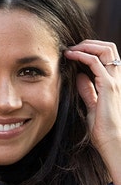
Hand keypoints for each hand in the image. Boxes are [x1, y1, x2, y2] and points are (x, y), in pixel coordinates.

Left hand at [65, 40, 120, 184]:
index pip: (106, 57)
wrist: (111, 141)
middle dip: (89, 43)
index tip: (72, 52)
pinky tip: (70, 56)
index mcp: (112, 82)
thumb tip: (79, 76)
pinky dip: (82, 55)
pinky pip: (96, 62)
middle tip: (70, 46)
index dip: (90, 50)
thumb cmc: (102, 128)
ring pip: (106, 50)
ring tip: (70, 49)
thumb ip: (87, 90)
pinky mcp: (108, 86)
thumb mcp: (91, 104)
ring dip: (86, 45)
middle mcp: (115, 78)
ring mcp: (113, 81)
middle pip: (108, 48)